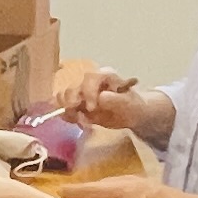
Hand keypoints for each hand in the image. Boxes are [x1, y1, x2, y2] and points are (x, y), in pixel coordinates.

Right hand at [49, 60, 171, 137]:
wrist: (132, 113)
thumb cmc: (133, 105)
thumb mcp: (131, 103)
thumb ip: (117, 100)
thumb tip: (101, 97)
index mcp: (104, 75)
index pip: (89, 78)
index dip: (88, 93)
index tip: (92, 109)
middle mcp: (89, 82)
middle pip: (72, 87)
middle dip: (73, 103)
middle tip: (81, 119)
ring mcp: (81, 92)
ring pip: (64, 96)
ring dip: (68, 110)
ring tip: (80, 121)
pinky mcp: (77, 104)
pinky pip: (64, 107)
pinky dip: (67, 115)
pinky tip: (77, 122)